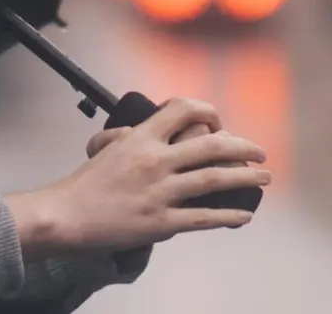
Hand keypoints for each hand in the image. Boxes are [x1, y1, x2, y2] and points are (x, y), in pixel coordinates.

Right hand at [7, 98, 269, 258]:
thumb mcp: (107, 147)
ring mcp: (160, 192)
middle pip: (211, 145)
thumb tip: (147, 130)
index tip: (219, 124)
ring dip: (245, 177)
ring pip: (214, 179)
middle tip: (261, 153)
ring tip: (264, 178)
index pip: (183, 109)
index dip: (208, 112)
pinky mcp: (161, 222)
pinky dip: (228, 215)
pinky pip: (204, 217)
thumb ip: (132, 135)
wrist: (66, 215)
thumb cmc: (85, 183)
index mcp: (142, 138)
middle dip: (243, 148)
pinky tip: (244, 214)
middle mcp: (154, 161)